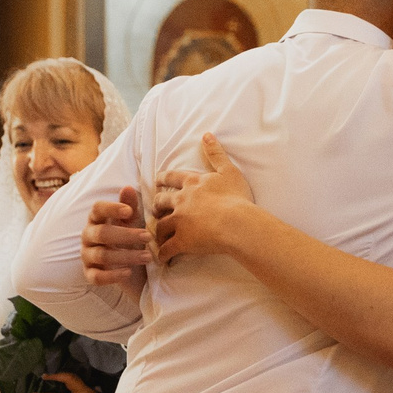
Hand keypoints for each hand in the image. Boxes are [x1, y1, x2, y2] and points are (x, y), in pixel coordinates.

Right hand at [81, 187, 152, 287]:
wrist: (132, 270)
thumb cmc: (129, 240)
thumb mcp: (132, 222)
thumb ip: (130, 206)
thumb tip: (128, 187)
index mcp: (96, 219)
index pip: (97, 209)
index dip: (111, 209)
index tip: (129, 211)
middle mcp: (88, 236)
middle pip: (102, 233)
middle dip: (126, 235)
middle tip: (148, 237)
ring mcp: (87, 256)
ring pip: (102, 255)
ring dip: (126, 256)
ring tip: (148, 256)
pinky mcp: (89, 274)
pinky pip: (97, 277)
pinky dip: (112, 276)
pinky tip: (128, 272)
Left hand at [150, 133, 256, 263]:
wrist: (237, 222)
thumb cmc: (236, 197)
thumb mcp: (229, 170)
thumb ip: (216, 153)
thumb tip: (206, 134)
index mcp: (192, 183)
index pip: (171, 178)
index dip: (163, 179)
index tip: (158, 181)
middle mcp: (181, 201)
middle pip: (160, 202)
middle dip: (156, 206)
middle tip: (155, 210)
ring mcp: (179, 222)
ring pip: (160, 226)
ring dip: (157, 231)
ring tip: (156, 236)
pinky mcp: (182, 241)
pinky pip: (167, 249)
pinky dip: (163, 254)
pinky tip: (162, 258)